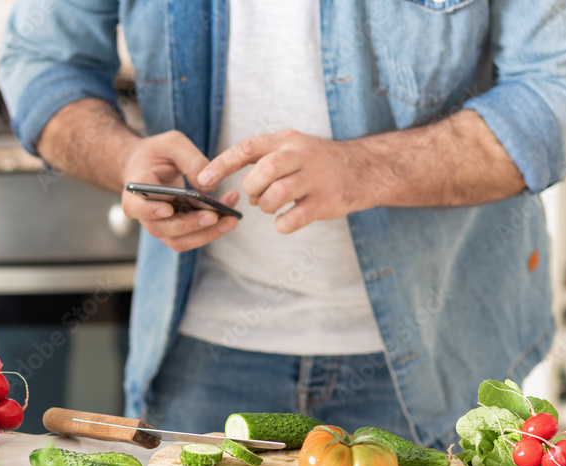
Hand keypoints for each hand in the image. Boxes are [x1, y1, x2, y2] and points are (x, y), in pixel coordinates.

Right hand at [120, 130, 239, 251]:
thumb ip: (190, 159)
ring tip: (231, 219)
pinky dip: (211, 231)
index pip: (135, 206)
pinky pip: (191, 239)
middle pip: (162, 229)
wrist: (147, 167)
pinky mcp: (174, 231)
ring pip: (178, 241)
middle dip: (190, 225)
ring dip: (206, 234)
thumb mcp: (172, 143)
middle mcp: (143, 213)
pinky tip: (229, 216)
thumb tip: (208, 188)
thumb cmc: (157, 154)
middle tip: (215, 215)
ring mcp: (158, 225)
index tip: (168, 208)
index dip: (149, 211)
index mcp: (136, 188)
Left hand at [196, 130, 362, 233]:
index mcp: (285, 141)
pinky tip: (284, 222)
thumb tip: (239, 190)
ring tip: (271, 206)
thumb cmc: (315, 164)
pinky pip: (295, 218)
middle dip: (252, 188)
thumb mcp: (290, 150)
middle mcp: (300, 155)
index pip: (247, 148)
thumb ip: (262, 163)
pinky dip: (282, 224)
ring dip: (266, 206)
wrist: (362, 170)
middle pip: (264, 170)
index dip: (221, 165)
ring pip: (278, 193)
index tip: (203, 181)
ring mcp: (315, 178)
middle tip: (256, 195)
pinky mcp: (325, 202)